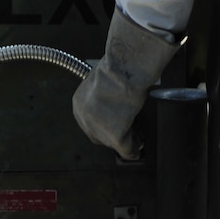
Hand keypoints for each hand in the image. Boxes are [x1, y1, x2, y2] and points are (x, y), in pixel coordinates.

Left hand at [72, 9, 179, 158]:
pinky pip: (126, 149)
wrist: (126, 70)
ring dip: (126, 140)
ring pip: (112, 142)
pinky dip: (134, 147)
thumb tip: (115, 102)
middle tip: (131, 131)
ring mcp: (98, 128)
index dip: (107, 124)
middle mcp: (84, 118)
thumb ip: (104, 95)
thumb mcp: (104, 81)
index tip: (119, 124)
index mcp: (79, 103)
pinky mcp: (114, 136)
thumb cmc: (120, 69)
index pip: (91, 121)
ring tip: (138, 136)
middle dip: (115, 134)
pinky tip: (140, 142)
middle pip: (99, 135)